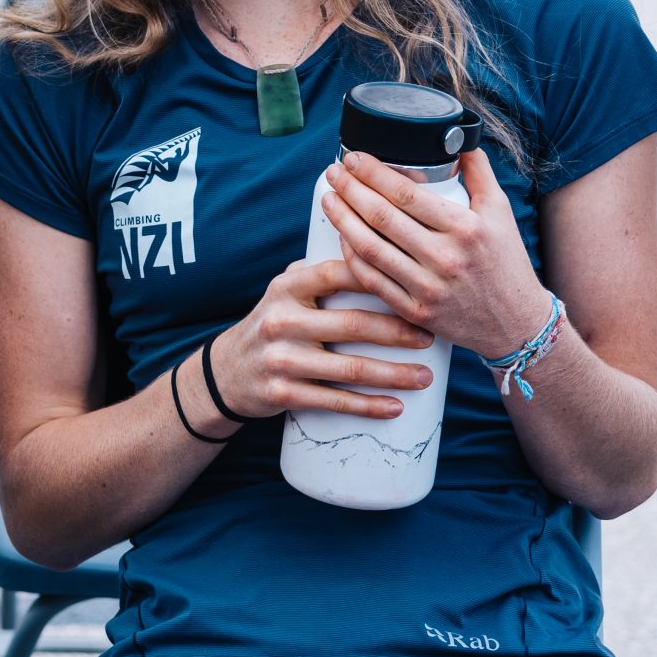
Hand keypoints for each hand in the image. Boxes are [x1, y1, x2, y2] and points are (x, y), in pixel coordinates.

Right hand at [204, 258, 436, 421]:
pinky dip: (369, 406)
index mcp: (285, 288)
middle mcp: (281, 320)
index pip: (335, 273)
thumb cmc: (272, 326)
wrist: (226, 373)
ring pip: (349, 368)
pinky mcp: (282, 393)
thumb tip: (374, 250)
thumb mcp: (283, 292)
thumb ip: (318, 274)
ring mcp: (281, 359)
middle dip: (399, 331)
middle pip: (352, 324)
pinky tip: (396, 407)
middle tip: (431, 335)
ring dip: (394, 374)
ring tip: (425, 376)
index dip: (377, 275)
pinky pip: (334, 401)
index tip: (414, 282)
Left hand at [321, 148, 551, 360]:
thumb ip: (478, 172)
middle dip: (350, 190)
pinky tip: (343, 238)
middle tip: (333, 173)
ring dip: (343, 220)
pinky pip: (373, 281)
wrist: (518, 323)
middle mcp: (446, 258)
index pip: (407, 194)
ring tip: (329, 199)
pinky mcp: (417, 312)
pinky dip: (352, 257)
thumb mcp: (500, 212)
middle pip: (382, 218)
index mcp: (466, 228)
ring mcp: (429, 288)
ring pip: (371, 249)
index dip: (373, 173)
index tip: (354, 158)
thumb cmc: (507, 262)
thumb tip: (457, 139)